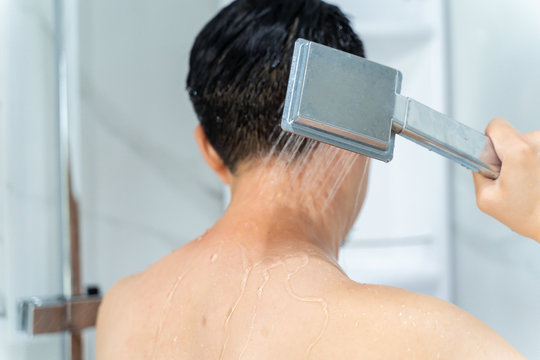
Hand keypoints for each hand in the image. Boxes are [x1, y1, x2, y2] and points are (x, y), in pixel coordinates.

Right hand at [473, 118, 539, 241]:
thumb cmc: (530, 216)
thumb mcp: (486, 198)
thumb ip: (477, 172)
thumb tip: (480, 160)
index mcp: (519, 151)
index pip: (496, 126)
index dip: (489, 141)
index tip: (493, 159)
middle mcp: (539, 143)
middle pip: (511, 136)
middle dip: (506, 154)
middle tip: (511, 178)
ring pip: (527, 144)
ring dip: (523, 160)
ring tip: (527, 183)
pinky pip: (537, 152)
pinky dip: (534, 164)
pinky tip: (536, 182)